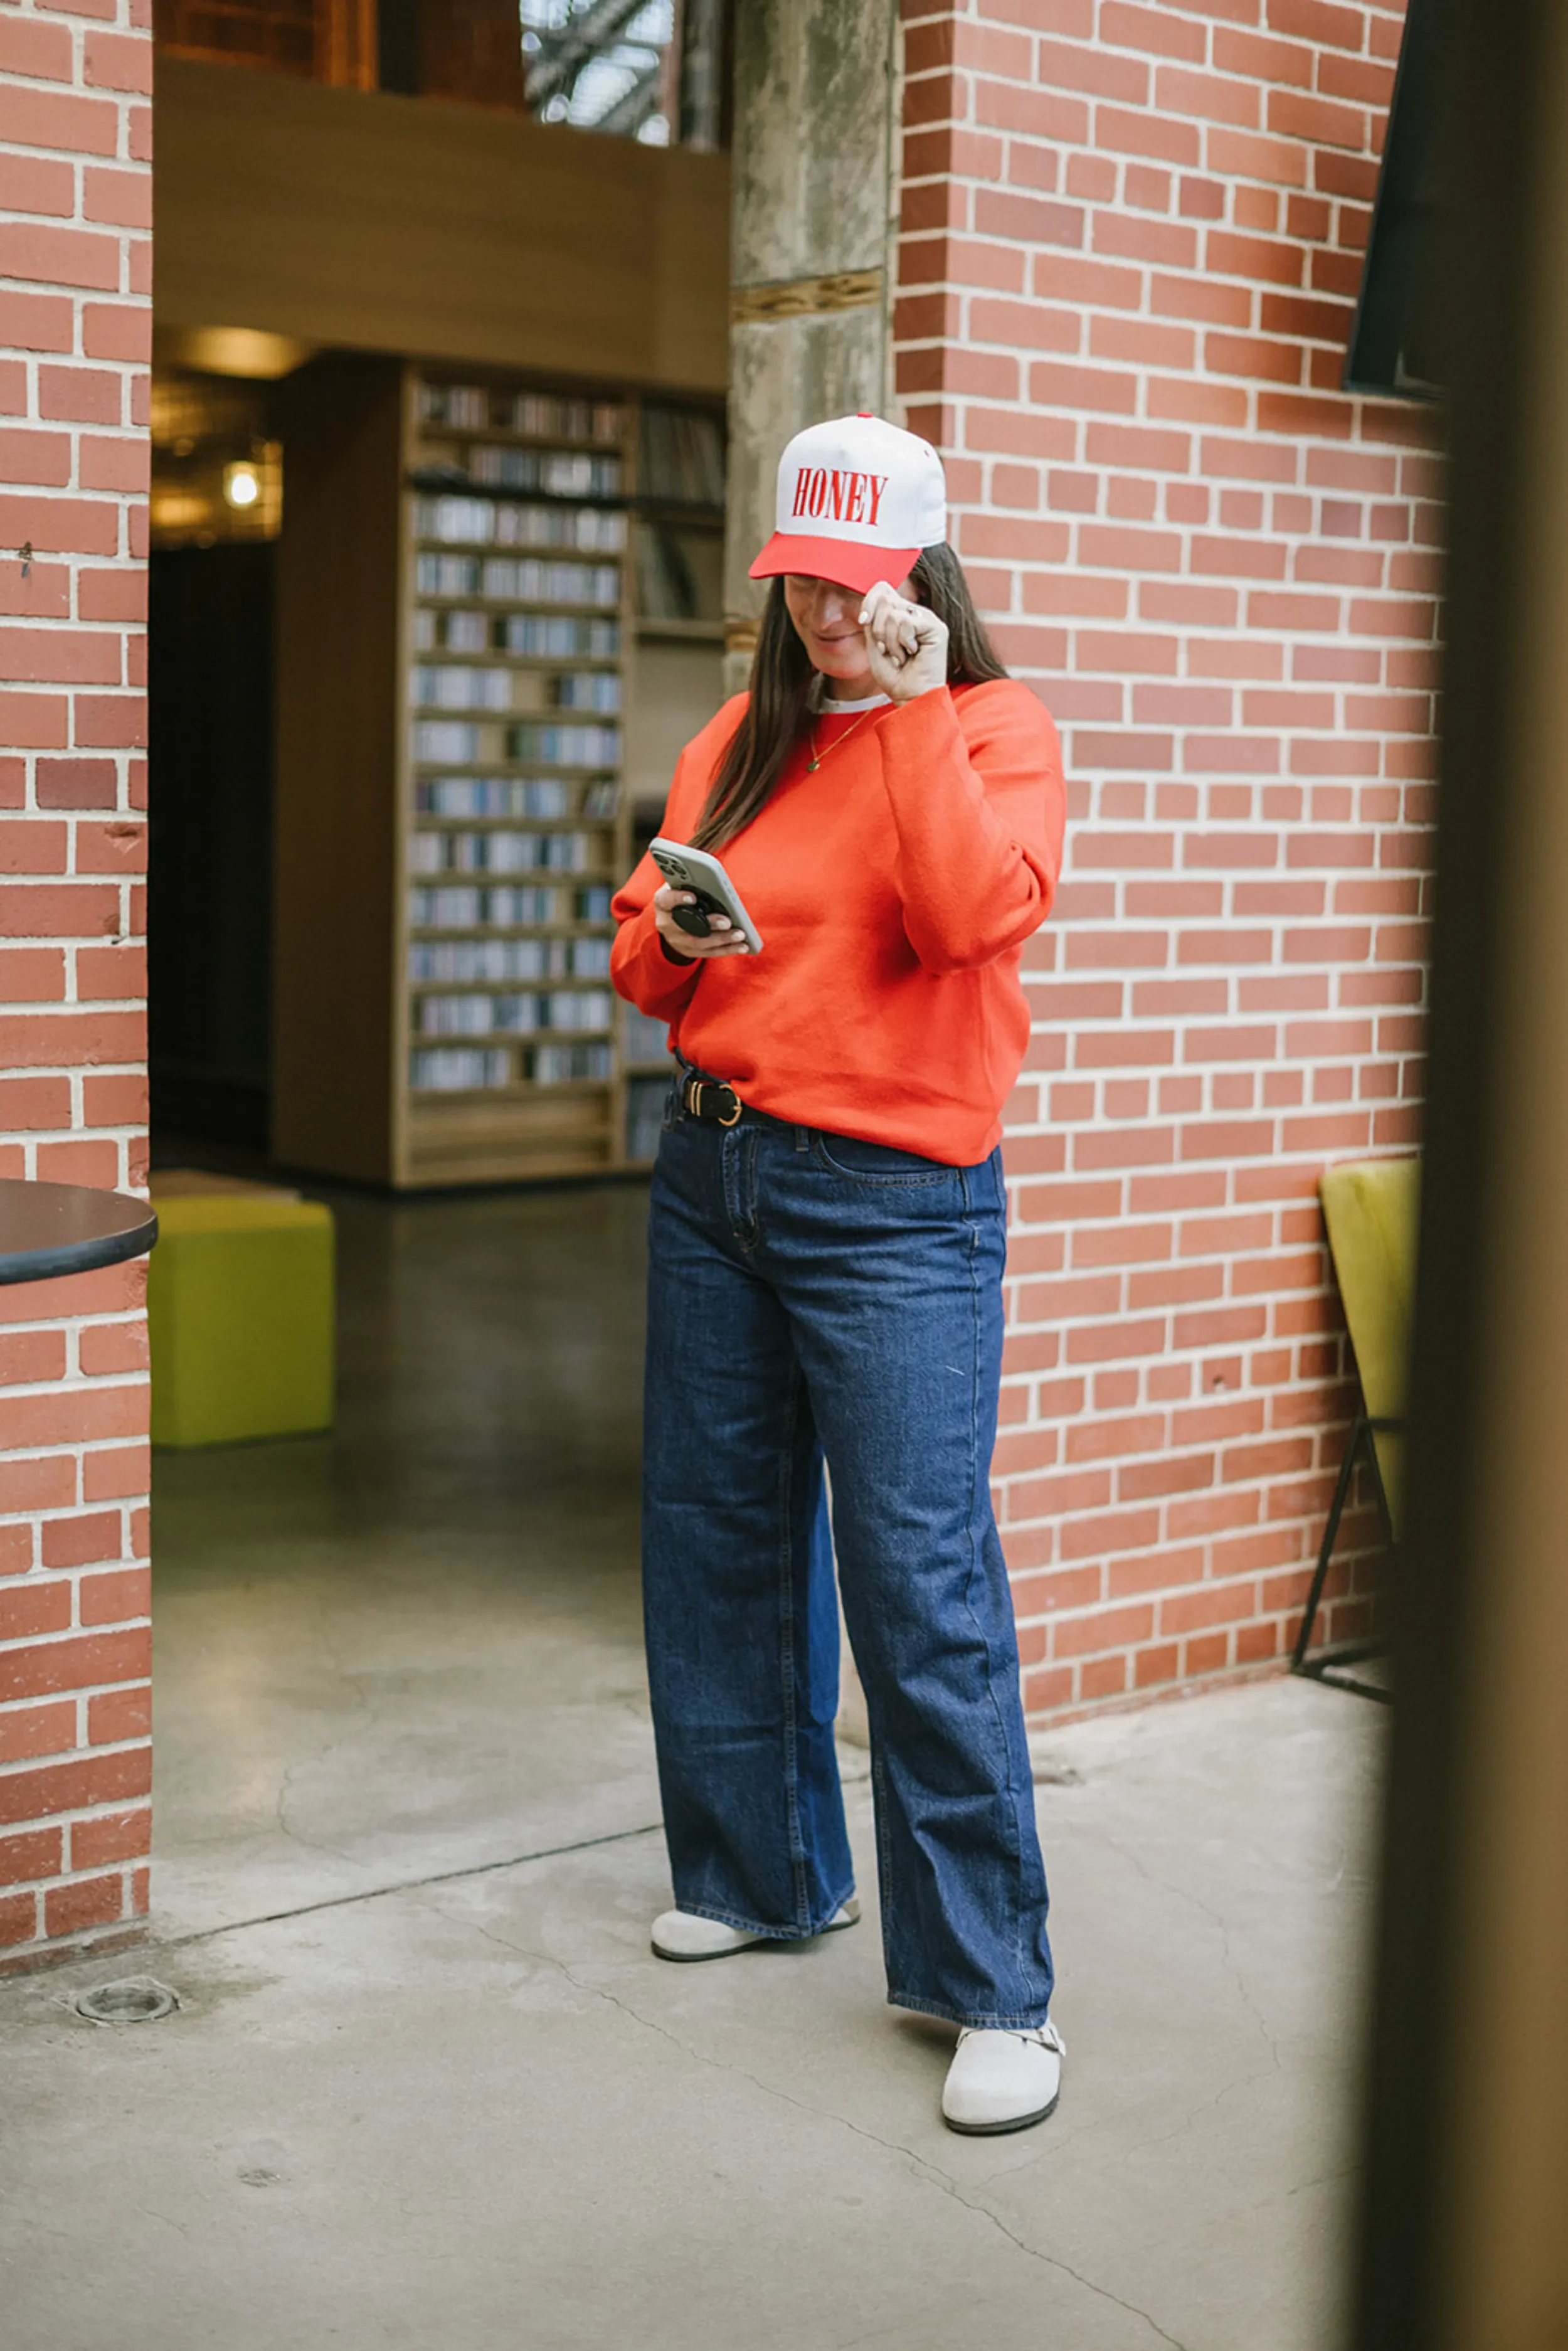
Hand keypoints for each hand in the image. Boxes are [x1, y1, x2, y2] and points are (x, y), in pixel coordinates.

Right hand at [652, 882, 751, 959]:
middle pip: (687, 926)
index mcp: (663, 902)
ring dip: (723, 940)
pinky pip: (709, 952)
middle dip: (709, 924)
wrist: (672, 918)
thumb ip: (691, 881)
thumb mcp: (680, 885)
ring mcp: (677, 940)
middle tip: (727, 922)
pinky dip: (727, 949)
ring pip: (700, 943)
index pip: (666, 899)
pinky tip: (742, 945)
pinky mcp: (689, 951)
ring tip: (740, 934)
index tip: (692, 897)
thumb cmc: (682, 896)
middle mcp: (666, 923)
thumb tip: (713, 879)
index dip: (678, 899)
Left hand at [859, 581, 947, 703]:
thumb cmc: (894, 675)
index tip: (863, 622)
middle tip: (890, 651)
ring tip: (901, 656)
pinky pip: (906, 622)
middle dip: (879, 630)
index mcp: (901, 614)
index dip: (869, 603)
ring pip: (894, 614)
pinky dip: (903, 642)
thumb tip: (880, 593)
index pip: (882, 589)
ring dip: (891, 642)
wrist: (910, 696)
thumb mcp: (875, 642)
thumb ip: (874, 617)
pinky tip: (913, 654)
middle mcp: (915, 613)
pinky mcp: (936, 627)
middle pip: (886, 600)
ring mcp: (927, 619)